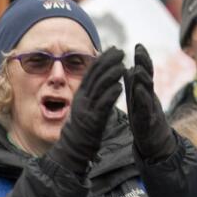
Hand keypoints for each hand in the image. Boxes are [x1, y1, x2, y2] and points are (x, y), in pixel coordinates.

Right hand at [45, 47, 124, 176]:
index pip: (92, 71)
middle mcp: (83, 98)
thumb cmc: (82, 126)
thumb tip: (101, 77)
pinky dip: (111, 94)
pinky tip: (120, 86)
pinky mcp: (93, 120)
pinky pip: (103, 105)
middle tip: (120, 51)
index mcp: (81, 93)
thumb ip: (92, 92)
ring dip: (112, 75)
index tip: (113, 48)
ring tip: (123, 65)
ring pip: (100, 87)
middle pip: (96, 75)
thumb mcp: (85, 105)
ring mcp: (87, 109)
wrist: (73, 148)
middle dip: (108, 61)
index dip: (103, 58)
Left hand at [124, 44, 175, 161]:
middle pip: (148, 77)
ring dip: (143, 79)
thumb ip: (133, 85)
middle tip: (139, 50)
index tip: (138, 45)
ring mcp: (150, 108)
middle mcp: (148, 96)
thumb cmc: (145, 118)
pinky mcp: (148, 120)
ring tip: (137, 68)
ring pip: (147, 91)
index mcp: (144, 91)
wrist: (155, 141)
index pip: (145, 71)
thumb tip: (128, 68)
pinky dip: (142, 98)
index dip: (142, 59)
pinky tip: (138, 90)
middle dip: (144, 63)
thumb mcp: (137, 99)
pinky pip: (145, 108)